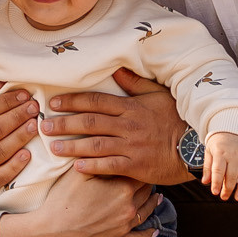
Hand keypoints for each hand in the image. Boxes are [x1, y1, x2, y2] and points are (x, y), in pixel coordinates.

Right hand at [0, 77, 37, 192]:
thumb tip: (1, 82)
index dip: (6, 102)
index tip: (24, 95)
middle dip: (17, 117)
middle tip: (34, 108)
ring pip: (0, 151)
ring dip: (20, 137)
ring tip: (34, 125)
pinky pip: (1, 174)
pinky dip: (15, 165)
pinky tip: (28, 154)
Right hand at [0, 169, 161, 236]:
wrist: (54, 229)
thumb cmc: (65, 197)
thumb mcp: (79, 172)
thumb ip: (95, 157)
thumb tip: (101, 139)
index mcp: (123, 187)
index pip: (141, 172)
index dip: (141, 165)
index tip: (142, 159)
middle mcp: (129, 206)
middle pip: (146, 190)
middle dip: (147, 182)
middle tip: (148, 174)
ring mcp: (125, 225)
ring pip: (146, 211)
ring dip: (153, 203)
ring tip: (158, 197)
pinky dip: (147, 234)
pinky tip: (154, 231)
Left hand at [39, 68, 190, 184]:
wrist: (194, 146)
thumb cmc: (176, 119)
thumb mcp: (158, 95)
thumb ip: (135, 84)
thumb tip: (117, 69)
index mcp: (131, 107)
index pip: (96, 101)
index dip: (73, 101)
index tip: (54, 103)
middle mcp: (128, 125)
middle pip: (90, 122)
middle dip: (64, 123)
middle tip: (44, 125)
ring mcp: (131, 146)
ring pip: (95, 145)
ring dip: (71, 146)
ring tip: (53, 147)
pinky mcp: (136, 166)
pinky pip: (110, 166)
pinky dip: (92, 166)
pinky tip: (76, 167)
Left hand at [201, 132, 237, 200]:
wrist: (233, 127)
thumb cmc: (219, 142)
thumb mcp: (209, 151)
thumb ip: (207, 167)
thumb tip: (205, 182)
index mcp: (221, 152)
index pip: (218, 170)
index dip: (217, 182)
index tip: (215, 192)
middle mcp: (234, 155)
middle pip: (232, 176)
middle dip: (228, 189)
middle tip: (224, 197)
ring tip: (237, 198)